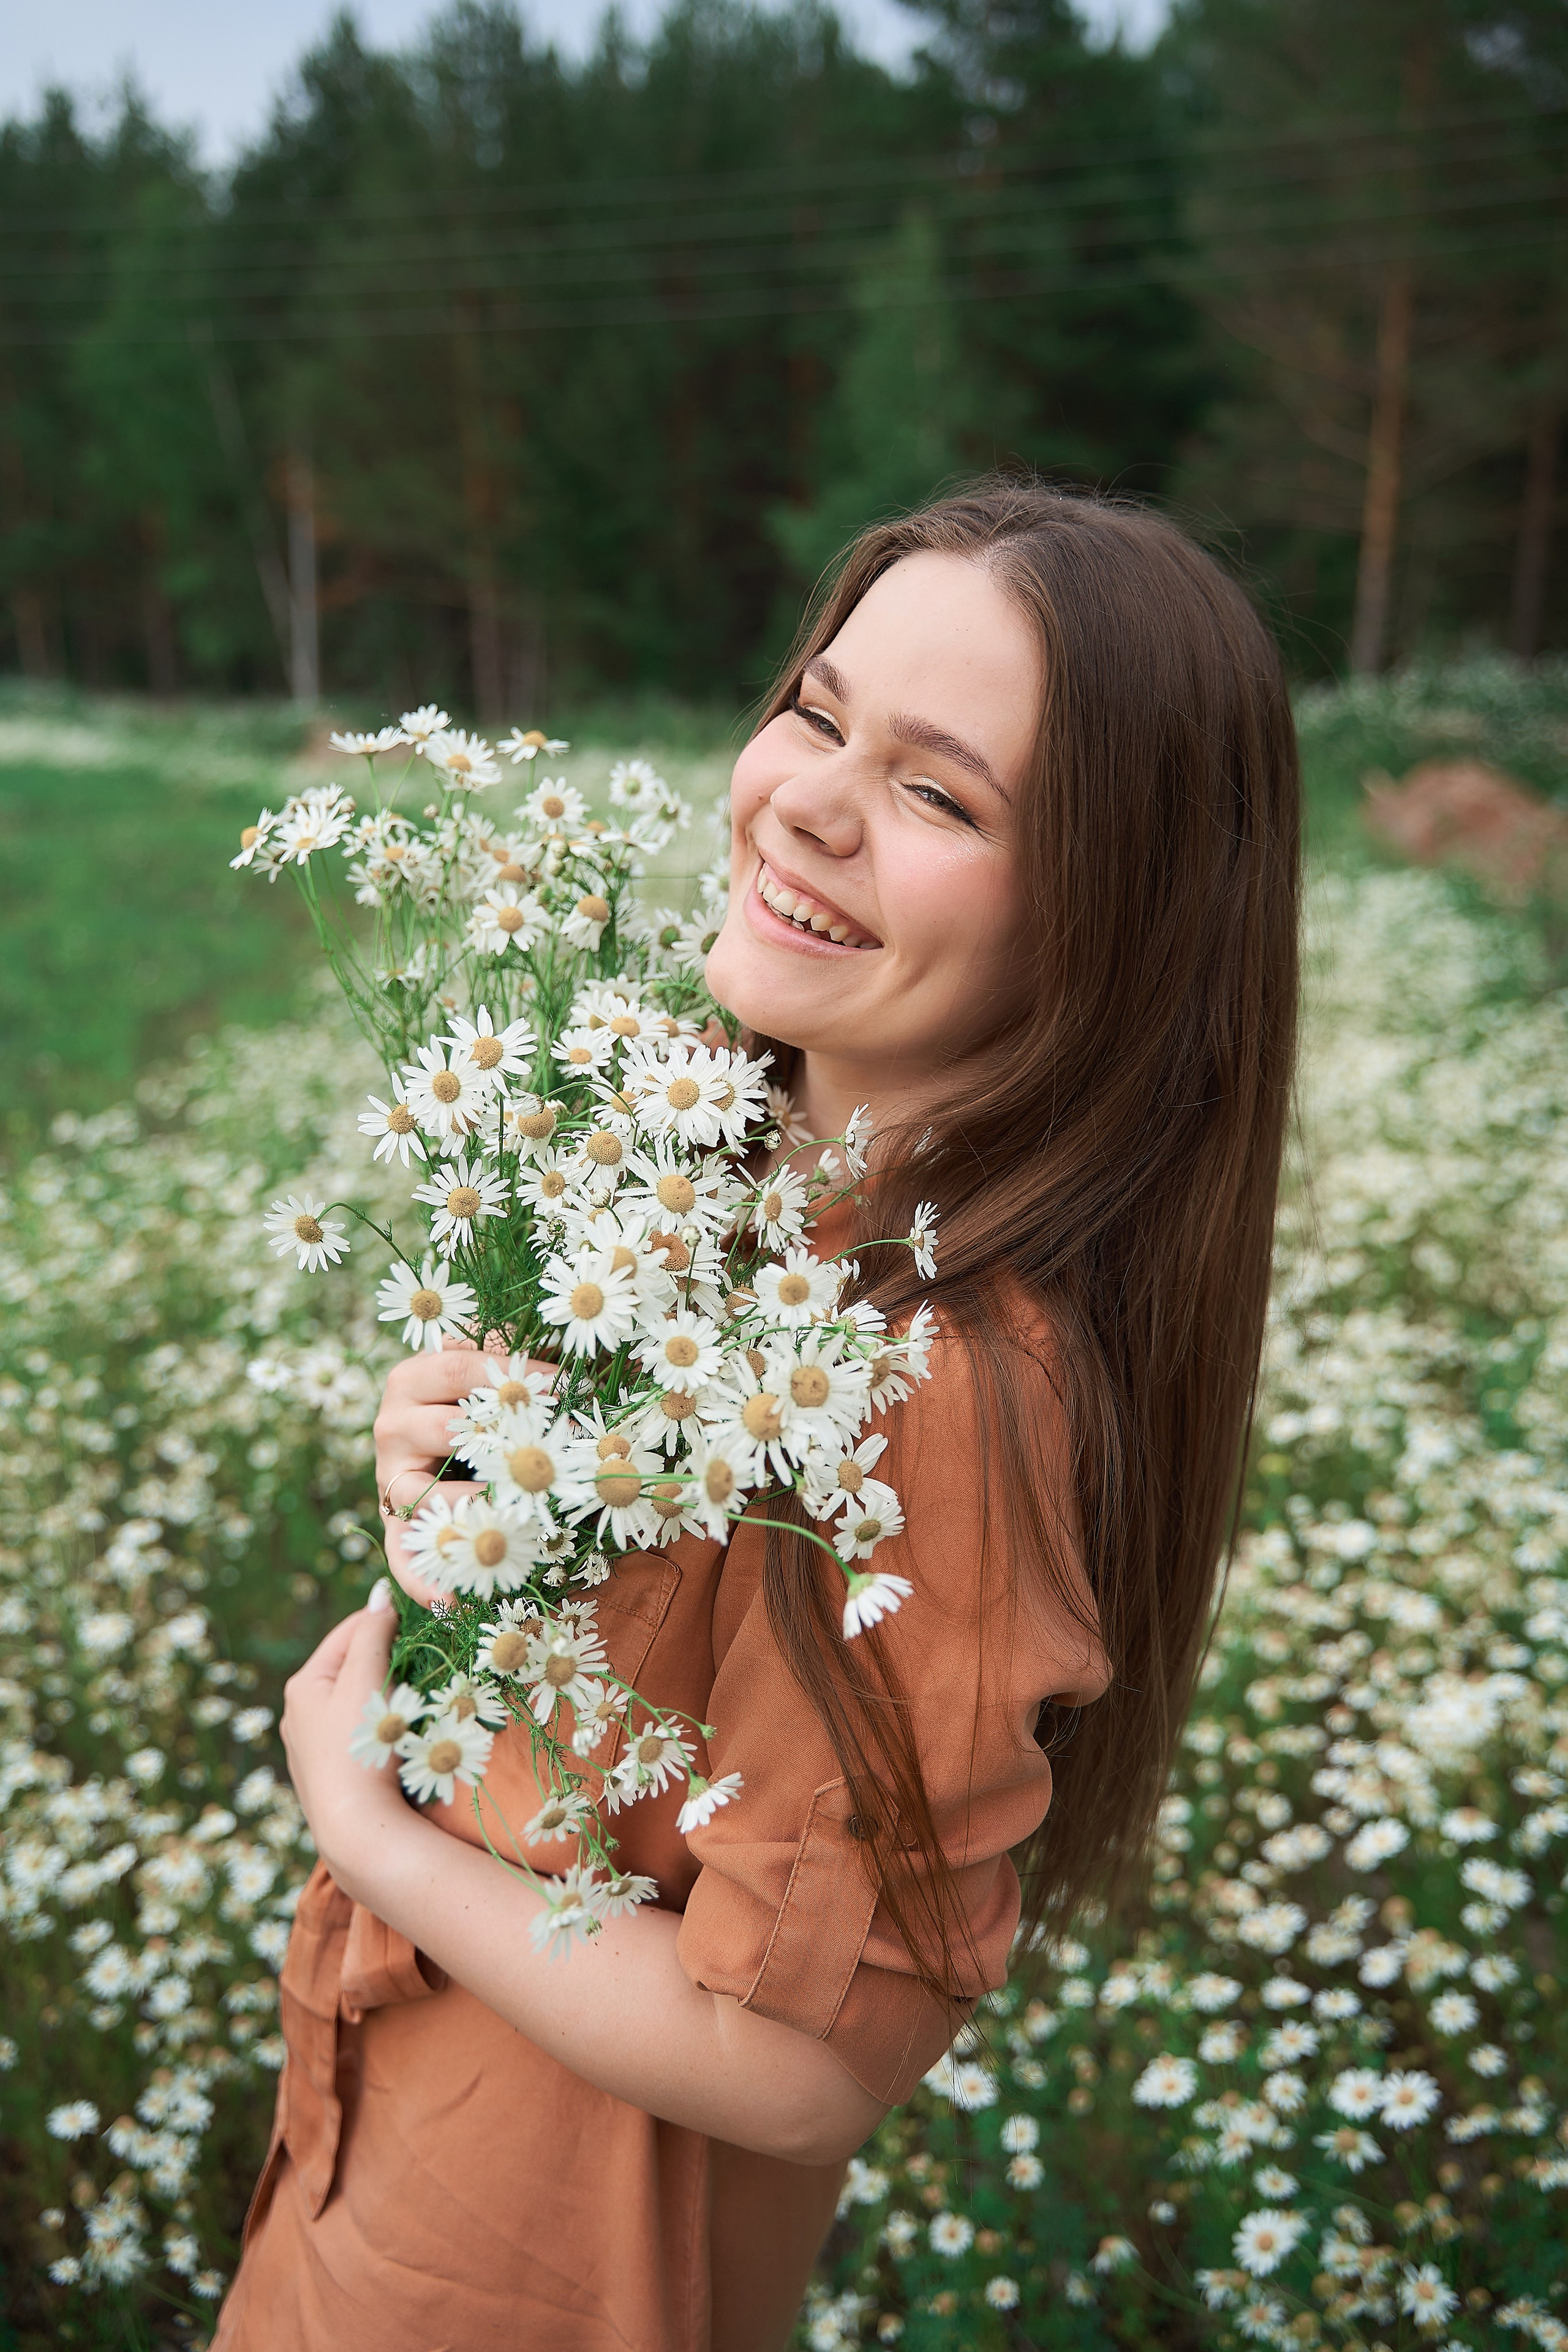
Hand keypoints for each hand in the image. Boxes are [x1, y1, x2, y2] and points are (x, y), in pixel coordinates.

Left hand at [280, 1583, 415, 1902]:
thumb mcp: (365, 1680)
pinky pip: (361, 1732)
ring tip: (418, 1698)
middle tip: (426, 1662)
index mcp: (303, 1685)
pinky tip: (401, 1735)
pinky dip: (383, 1724)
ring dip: (389, 1693)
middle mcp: (300, 1714)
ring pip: (359, 1701)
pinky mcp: (333, 1774)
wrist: (357, 1830)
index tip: (425, 1620)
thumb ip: (372, 1633)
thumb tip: (380, 1595)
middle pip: (354, 1666)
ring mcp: (314, 1747)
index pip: (350, 1631)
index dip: (387, 1621)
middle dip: (390, 1660)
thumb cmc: (360, 1749)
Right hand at [373, 1340, 558, 1604]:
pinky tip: (450, 1602)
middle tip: (550, 1459)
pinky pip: (401, 1554)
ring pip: (422, 1496)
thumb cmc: (478, 1398)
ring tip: (513, 1523)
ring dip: (470, 1512)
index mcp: (414, 1378)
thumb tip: (571, 1371)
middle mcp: (392, 1425)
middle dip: (502, 1446)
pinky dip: (422, 1580)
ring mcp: (390, 1478)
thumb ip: (513, 1363)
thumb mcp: (490, 1369)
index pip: (462, 1372)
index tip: (566, 1389)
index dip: (513, 1379)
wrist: (436, 1436)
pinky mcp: (393, 1522)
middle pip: (443, 1432)